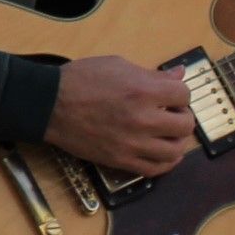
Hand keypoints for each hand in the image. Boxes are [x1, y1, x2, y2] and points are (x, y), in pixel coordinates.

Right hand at [45, 55, 197, 177]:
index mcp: (143, 91)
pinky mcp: (121, 161)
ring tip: (166, 133)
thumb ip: (151, 74)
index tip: (169, 94)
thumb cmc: (80, 79)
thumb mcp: (117, 65)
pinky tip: (162, 153)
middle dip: (181, 116)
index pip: (183, 94)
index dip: (179, 93)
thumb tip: (179, 76)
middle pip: (185, 125)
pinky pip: (155, 169)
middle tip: (169, 113)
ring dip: (176, 140)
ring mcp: (133, 143)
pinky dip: (165, 163)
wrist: (49, 105)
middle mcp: (143, 119)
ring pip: (175, 151)